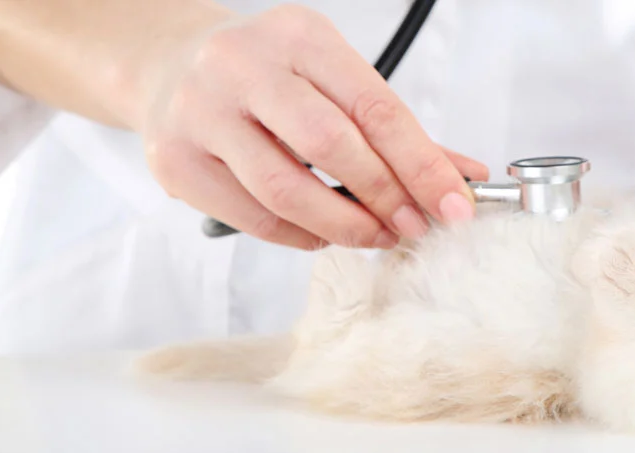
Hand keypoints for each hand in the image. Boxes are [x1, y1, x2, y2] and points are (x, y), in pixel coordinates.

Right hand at [134, 4, 487, 249]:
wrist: (170, 67)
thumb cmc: (269, 78)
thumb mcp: (331, 79)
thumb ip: (396, 130)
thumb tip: (464, 177)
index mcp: (299, 36)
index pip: (375, 107)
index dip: (422, 165)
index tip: (454, 205)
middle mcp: (242, 65)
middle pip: (331, 145)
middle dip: (385, 197)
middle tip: (413, 226)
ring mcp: (199, 112)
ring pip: (286, 191)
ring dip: (343, 226)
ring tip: (372, 235)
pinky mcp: (174, 161)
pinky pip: (253, 217)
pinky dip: (299, 236)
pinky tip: (322, 234)